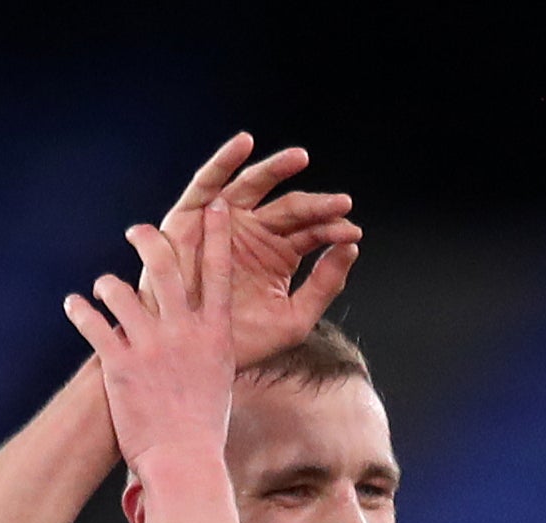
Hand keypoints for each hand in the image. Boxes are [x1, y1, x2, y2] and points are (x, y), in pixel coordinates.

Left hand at [65, 203, 234, 468]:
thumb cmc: (203, 427)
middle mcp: (184, 332)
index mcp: (215, 335)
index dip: (216, 236)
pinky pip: (92, 321)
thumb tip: (203, 325)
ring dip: (107, 284)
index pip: (218, 272)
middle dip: (150, 239)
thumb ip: (209, 344)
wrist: (183, 461)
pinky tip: (74, 305)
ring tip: (101, 289)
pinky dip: (79, 309)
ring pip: (119, 289)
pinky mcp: (119, 363)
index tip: (213, 208)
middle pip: (165, 265)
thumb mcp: (219, 378)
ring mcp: (151, 346)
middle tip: (138, 232)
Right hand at [149, 132, 360, 369]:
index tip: (352, 233)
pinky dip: (224, 161)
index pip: (312, 232)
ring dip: (275, 169)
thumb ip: (325, 286)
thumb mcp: (294, 319)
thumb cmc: (243, 341)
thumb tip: (351, 247)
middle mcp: (255, 232)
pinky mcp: (193, 217)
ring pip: (253, 187)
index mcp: (280, 254)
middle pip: (290, 208)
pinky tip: (244, 144)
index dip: (332, 229)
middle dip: (315, 204)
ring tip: (300, 158)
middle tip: (341, 203)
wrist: (195, 354)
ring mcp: (225, 222)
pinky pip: (208, 183)